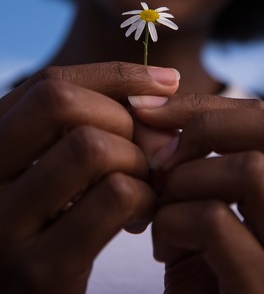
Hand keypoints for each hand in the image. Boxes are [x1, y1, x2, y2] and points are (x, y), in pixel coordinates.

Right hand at [0, 62, 178, 292]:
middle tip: (144, 151)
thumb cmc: (57, 216)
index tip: (165, 82)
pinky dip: (145, 196)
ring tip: (142, 184)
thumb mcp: (59, 163)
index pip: (49, 82)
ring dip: (137, 161)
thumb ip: (97, 121)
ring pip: (91, 147)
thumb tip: (165, 82)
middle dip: (124, 120)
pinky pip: (114, 197)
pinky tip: (141, 214)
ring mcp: (2, 225)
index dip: (115, 75)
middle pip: (62, 103)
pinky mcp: (38, 270)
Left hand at [131, 94, 263, 292]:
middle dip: (206, 126)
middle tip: (162, 157)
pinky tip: (164, 250)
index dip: (215, 105)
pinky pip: (214, 220)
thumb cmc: (217, 274)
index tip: (155, 111)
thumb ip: (200, 164)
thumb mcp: (220, 214)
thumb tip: (154, 113)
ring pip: (250, 170)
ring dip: (185, 181)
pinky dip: (173, 221)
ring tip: (164, 212)